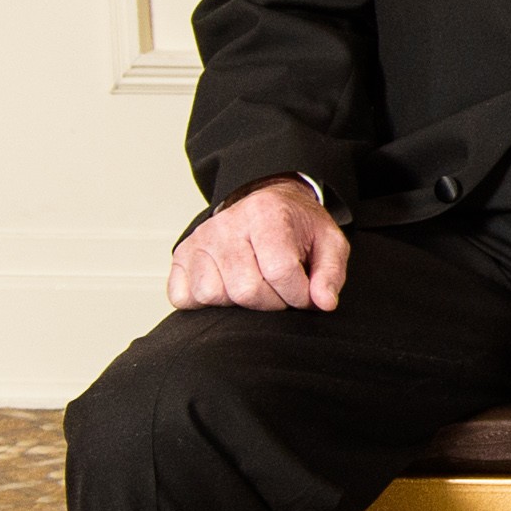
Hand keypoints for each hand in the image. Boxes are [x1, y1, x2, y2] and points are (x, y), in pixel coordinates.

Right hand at [172, 181, 349, 314]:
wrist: (266, 206)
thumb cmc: (297, 228)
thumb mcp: (328, 242)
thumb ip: (331, 273)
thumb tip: (324, 303)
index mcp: (266, 213)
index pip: (279, 270)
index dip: (298, 295)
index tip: (306, 296)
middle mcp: (226, 225)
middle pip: (245, 290)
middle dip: (272, 303)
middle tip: (281, 292)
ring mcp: (199, 241)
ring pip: (212, 296)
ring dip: (239, 304)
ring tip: (255, 286)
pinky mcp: (180, 256)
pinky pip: (184, 298)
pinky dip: (206, 304)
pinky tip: (228, 288)